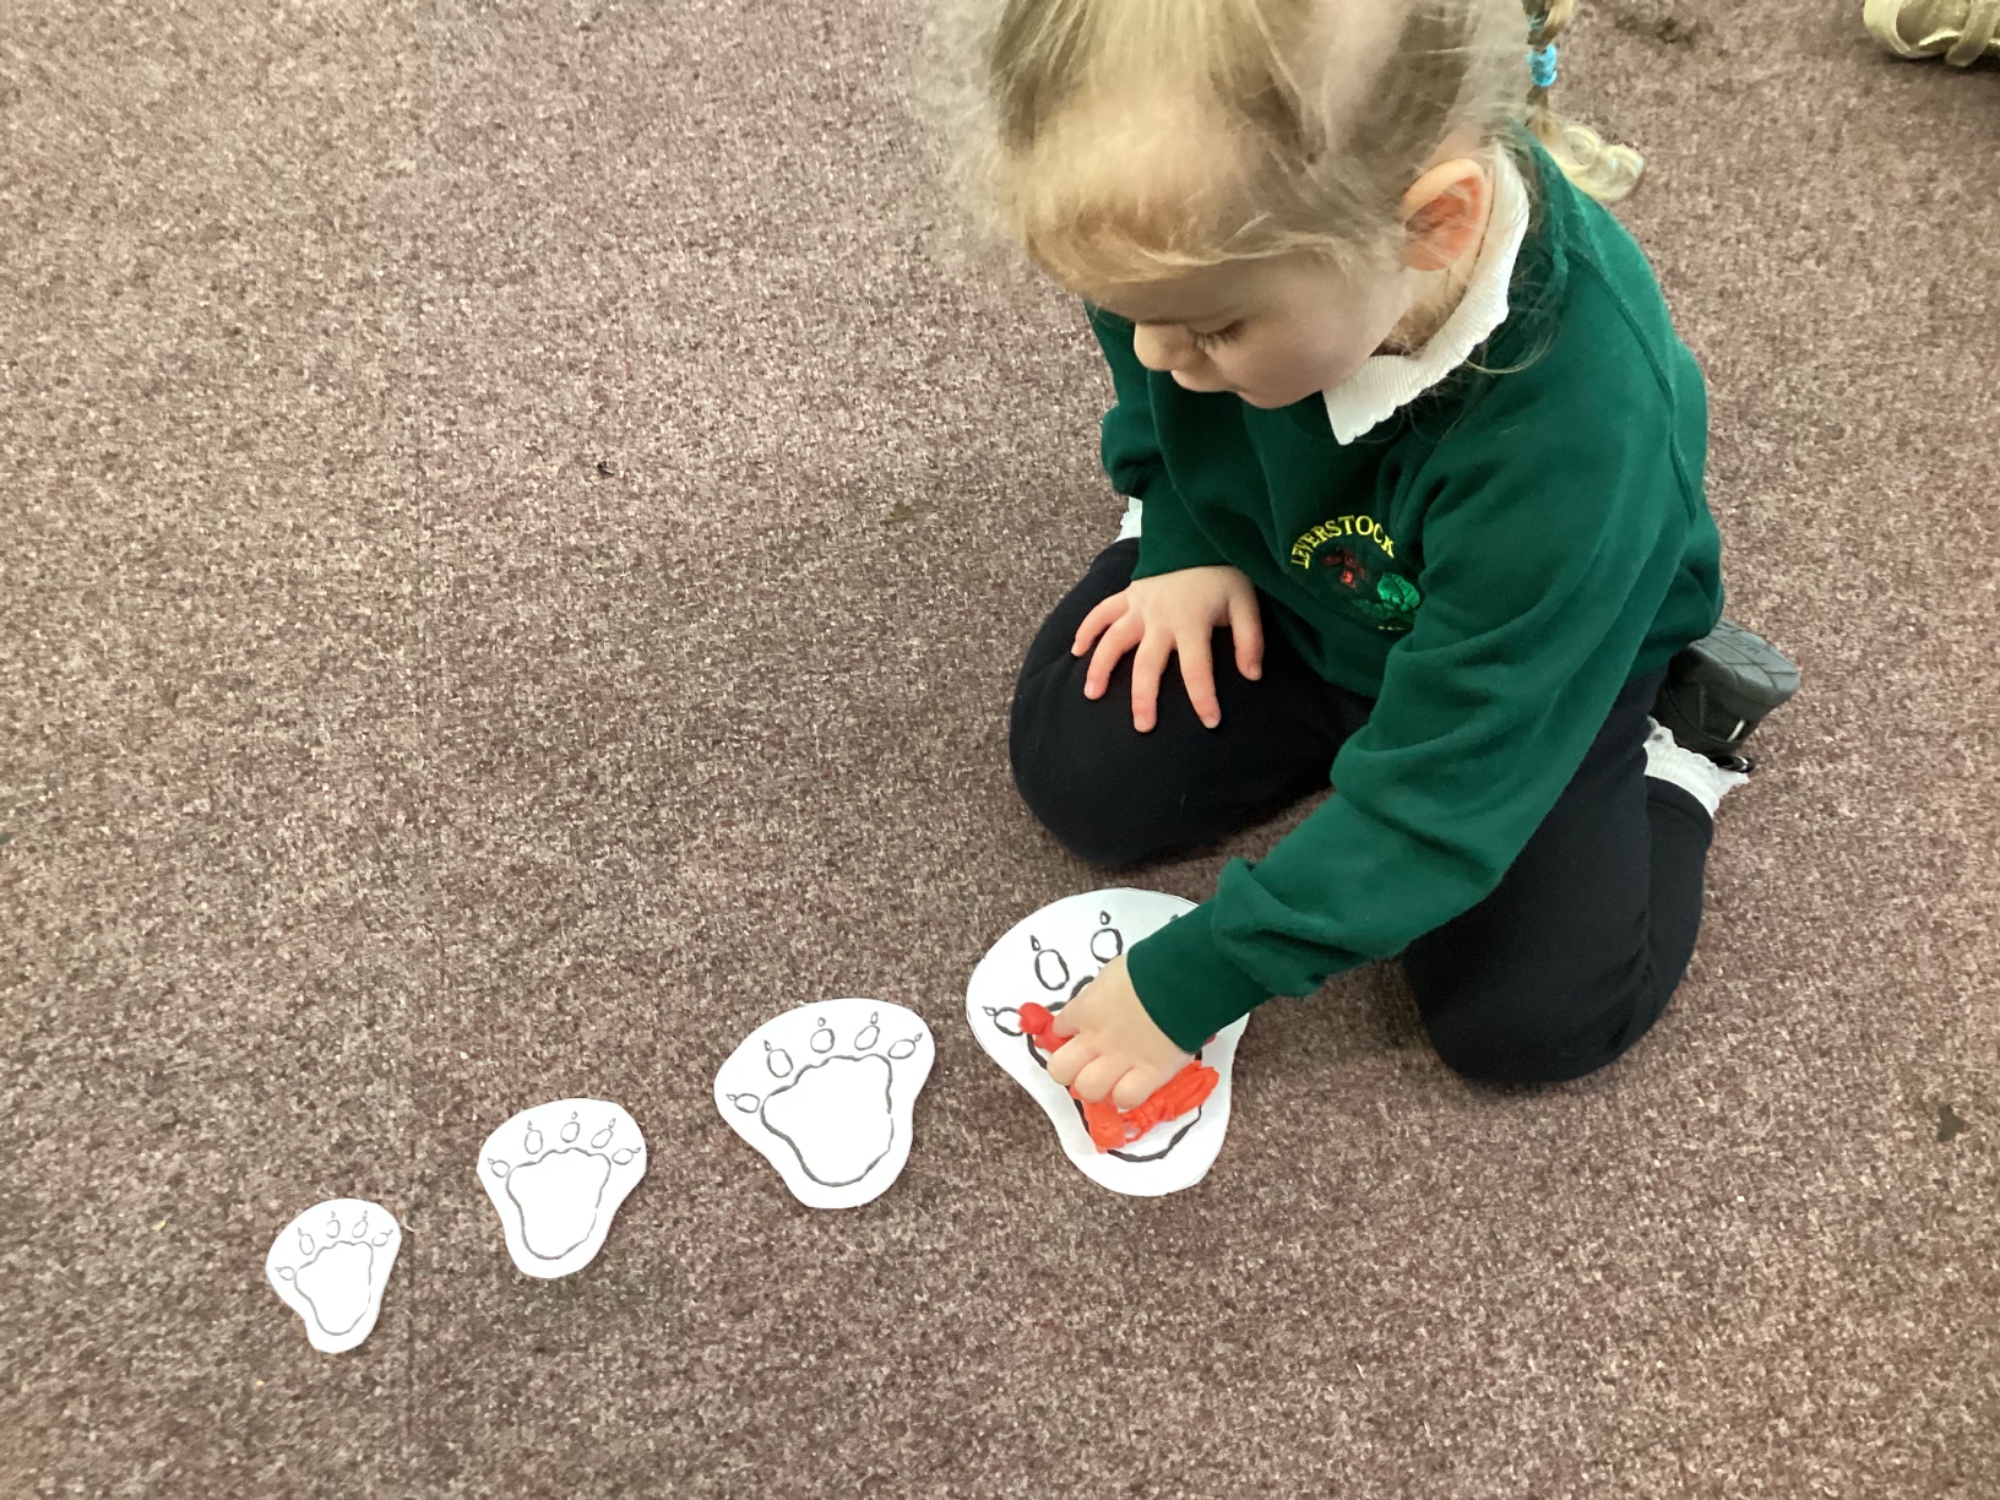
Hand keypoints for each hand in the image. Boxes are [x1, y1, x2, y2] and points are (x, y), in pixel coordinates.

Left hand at [1043, 954, 1190, 1109]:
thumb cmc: (1148, 968)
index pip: (1059, 1028)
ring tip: (1109, 1081)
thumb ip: (1099, 995)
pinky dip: (1126, 1096)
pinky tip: (1131, 1088)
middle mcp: (1095, 1039)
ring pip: (1089, 1090)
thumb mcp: (1111, 974)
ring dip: (1096, 1087)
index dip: (1066, 1033)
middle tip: (1086, 1064)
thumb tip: (1098, 1005)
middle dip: (1069, 1070)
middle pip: (1060, 1070)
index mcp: (1086, 1009)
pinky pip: (1126, 1099)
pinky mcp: (1150, 1074)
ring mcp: (1120, 1060)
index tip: (1077, 1033)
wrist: (1180, 981)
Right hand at [1072, 565, 1263, 731]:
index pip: (1197, 669)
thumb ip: (1250, 640)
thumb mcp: (1246, 603)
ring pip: (1114, 641)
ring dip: (1101, 668)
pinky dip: (1086, 629)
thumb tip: (1252, 676)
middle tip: (1143, 726)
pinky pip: (1101, 612)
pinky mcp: (1128, 595)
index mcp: (1191, 622)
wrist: (1200, 532)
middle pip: (1147, 664)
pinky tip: (1076, 651)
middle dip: (1144, 698)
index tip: (1210, 722)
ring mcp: (1139, 607)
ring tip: (1092, 694)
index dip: (1203, 699)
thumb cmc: (1225, 572)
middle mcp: (1160, 618)